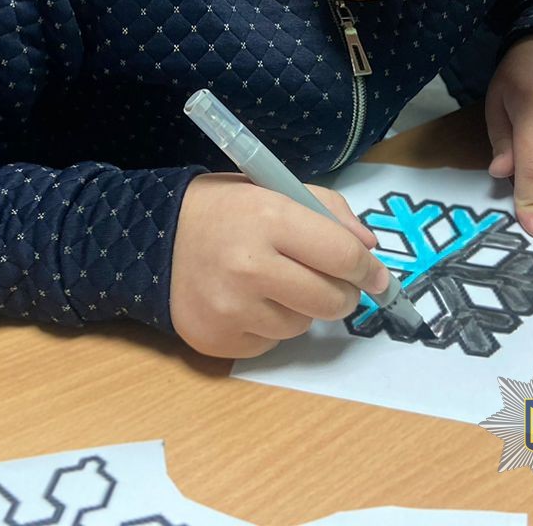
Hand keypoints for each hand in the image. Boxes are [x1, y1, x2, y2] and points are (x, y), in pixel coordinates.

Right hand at [169, 172, 390, 358]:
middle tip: (329, 282)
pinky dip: (269, 327)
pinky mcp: (219, 340)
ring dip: (300, 310)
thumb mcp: (274, 189)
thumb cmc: (225, 210)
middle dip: (342, 293)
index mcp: (268, 218)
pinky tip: (247, 302)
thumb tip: (368, 252)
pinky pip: (270, 344)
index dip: (369, 270)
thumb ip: (327, 210)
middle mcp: (249, 267)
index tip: (377, 276)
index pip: (342, 256)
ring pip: (302, 327)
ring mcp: (231, 309)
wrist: (154, 239)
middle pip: (331, 300)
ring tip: (273, 284)